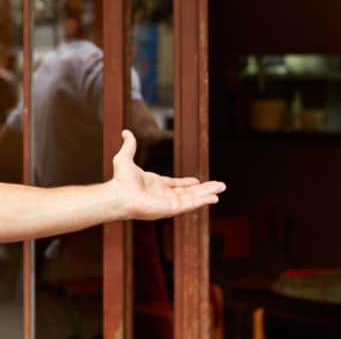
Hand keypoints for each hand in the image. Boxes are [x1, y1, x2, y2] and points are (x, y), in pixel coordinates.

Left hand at [107, 130, 225, 220]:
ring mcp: (169, 203)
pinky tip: (214, 198)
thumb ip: (129, 145)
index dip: (187, 183)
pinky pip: (191, 205)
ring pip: (193, 198)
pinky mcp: (172, 209)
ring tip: (221, 189)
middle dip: (204, 189)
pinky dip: (203, 202)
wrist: (119, 194)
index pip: (176, 185)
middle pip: (189, 192)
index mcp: (155, 184)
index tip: (197, 181)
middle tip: (219, 185)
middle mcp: (164, 195)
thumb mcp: (126, 157)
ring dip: (208, 194)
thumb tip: (125, 131)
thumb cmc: (120, 180)